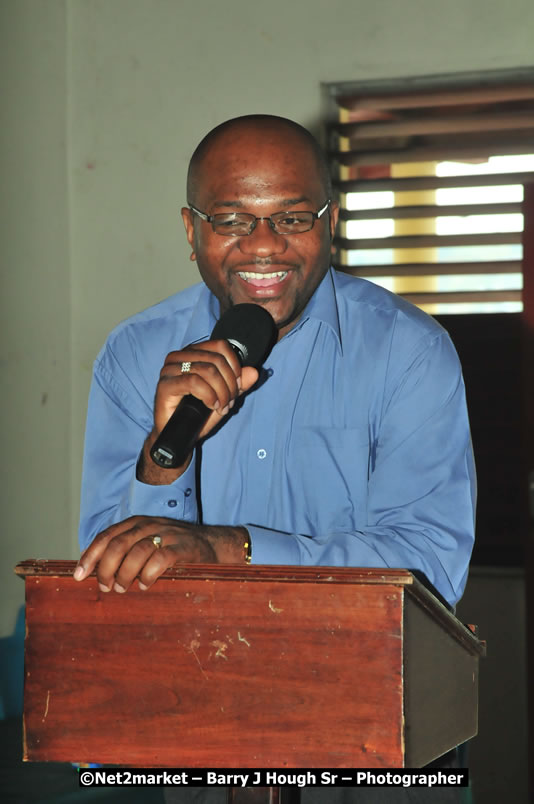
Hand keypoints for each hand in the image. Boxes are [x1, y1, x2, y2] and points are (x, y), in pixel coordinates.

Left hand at [73, 515, 246, 591]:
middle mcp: (150, 525)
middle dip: (105, 568)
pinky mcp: (183, 547)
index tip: (78, 576)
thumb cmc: (174, 548)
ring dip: (125, 574)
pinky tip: (145, 585)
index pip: (107, 536)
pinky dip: (148, 574)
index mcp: (137, 522)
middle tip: (105, 587)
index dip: (90, 556)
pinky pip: (160, 559)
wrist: (213, 544)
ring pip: (137, 551)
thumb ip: (125, 550)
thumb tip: (94, 570)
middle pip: (118, 544)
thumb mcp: (147, 542)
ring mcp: (167, 535)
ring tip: (123, 588)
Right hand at [138, 339, 258, 483]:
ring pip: (207, 370)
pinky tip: (211, 405)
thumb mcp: (224, 397)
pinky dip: (208, 395)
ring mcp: (169, 369)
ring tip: (221, 406)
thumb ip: (239, 384)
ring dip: (221, 392)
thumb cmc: (197, 414)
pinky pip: (194, 382)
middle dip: (229, 384)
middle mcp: (179, 357)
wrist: (178, 436)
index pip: (220, 346)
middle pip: (216, 359)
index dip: (235, 366)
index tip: (238, 386)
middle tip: (229, 402)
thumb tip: (254, 372)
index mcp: (193, 353)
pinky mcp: (165, 384)